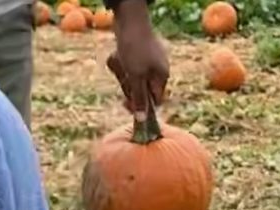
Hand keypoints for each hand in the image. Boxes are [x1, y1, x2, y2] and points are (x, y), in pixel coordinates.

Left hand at [107, 0, 169, 114]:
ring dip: (121, 73)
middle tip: (123, 74)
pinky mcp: (135, 54)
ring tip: (119, 59)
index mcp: (161, 76)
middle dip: (127, 85)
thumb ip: (139, 98)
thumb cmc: (135, 49)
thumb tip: (142, 120)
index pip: (155, 101)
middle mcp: (156, 70)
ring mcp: (146, 61)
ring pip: (130, 79)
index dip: (141, 105)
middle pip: (140, 91)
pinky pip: (125, 67)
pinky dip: (119, 63)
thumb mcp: (136, 77)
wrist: (128, 20)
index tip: (126, 104)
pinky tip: (117, 54)